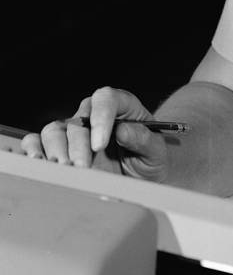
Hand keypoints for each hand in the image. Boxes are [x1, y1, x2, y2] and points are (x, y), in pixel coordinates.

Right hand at [20, 86, 169, 180]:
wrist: (141, 175)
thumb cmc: (150, 158)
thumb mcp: (156, 151)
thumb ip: (144, 139)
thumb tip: (123, 130)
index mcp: (121, 106)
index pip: (106, 99)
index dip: (101, 118)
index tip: (99, 145)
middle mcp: (93, 114)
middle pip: (77, 121)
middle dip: (78, 147)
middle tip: (82, 169)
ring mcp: (74, 129)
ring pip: (54, 131)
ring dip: (55, 152)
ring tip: (64, 172)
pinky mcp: (59, 146)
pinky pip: (37, 141)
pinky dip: (34, 151)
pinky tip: (40, 166)